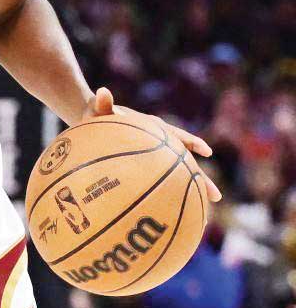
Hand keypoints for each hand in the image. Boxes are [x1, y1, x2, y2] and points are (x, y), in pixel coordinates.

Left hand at [82, 86, 221, 203]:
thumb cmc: (95, 114)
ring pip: (176, 177)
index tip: (206, 151)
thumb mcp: (96, 108)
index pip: (176, 135)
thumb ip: (101, 103)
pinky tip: (167, 215)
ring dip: (189, 193)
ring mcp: (153, 157)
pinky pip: (156, 183)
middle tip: (216, 196)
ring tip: (202, 214)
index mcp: (153, 128)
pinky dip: (165, 197)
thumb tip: (101, 92)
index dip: (191, 142)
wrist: (91, 120)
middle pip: (185, 163)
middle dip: (201, 179)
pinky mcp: (144, 168)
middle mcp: (160, 144)